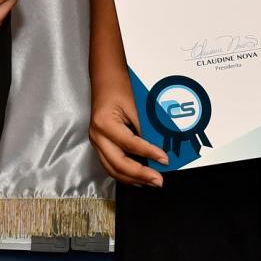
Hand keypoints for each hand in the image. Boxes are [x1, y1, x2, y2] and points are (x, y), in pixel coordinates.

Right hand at [88, 72, 165, 187]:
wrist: (105, 78)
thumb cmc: (119, 87)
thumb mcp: (134, 106)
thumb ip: (143, 128)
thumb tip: (157, 149)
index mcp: (104, 123)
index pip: (130, 144)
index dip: (149, 153)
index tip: (165, 159)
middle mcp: (97, 135)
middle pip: (118, 163)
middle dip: (140, 174)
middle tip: (158, 180)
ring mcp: (96, 141)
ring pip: (112, 169)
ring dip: (132, 178)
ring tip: (150, 183)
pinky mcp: (99, 144)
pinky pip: (110, 165)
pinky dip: (124, 174)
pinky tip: (137, 178)